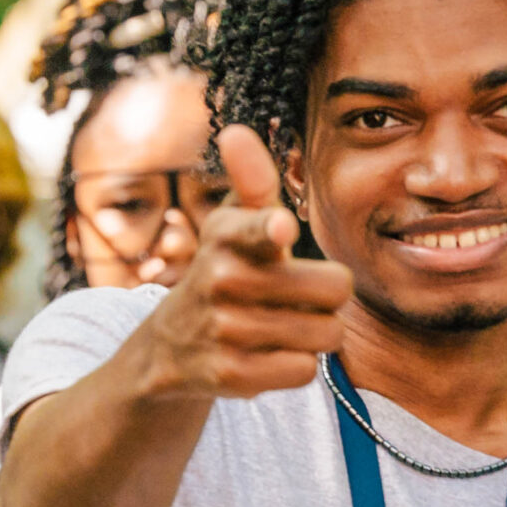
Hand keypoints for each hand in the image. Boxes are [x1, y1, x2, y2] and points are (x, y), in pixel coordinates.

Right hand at [138, 124, 352, 399]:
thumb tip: (236, 131)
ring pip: (326, 334)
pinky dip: (295, 365)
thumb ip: (252, 182)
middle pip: (335, 289)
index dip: (272, 229)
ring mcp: (224, 329)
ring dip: (315, 333)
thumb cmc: (224, 270)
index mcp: (227, 234)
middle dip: (329, 297)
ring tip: (279, 325)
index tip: (280, 230)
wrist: (171, 347)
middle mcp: (220, 278)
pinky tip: (266, 355)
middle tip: (296, 296)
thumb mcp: (232, 225)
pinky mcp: (231, 375)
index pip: (258, 228)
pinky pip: (305, 370)